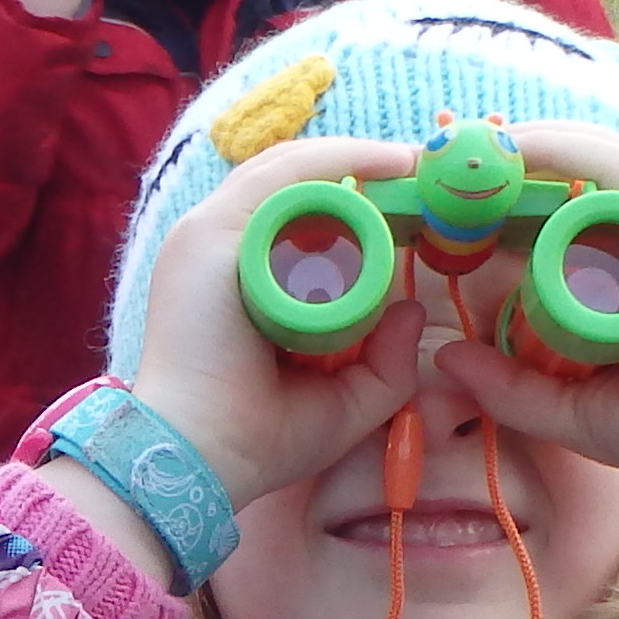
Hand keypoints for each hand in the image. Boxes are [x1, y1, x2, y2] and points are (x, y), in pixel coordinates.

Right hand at [35, 136, 432, 580]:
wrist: (199, 459)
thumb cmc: (256, 440)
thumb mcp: (343, 401)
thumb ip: (384, 364)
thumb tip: (409, 311)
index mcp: (238, 278)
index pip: (292, 217)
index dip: (348, 203)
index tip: (409, 207)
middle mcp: (220, 246)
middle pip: (292, 184)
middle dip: (357, 172)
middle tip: (419, 174)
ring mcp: (211, 234)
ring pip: (288, 171)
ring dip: (354, 159)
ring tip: (411, 163)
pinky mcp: (211, 233)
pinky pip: (280, 177)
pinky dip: (335, 160)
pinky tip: (384, 162)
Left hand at [420, 121, 618, 535]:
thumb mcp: (572, 409)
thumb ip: (511, 388)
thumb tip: (447, 358)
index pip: (562, 206)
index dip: (499, 194)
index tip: (433, 196)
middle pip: (571, 169)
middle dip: (500, 159)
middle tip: (432, 155)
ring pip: (591, 158)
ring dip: (522, 146)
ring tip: (459, 147)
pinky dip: (568, 152)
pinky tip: (516, 149)